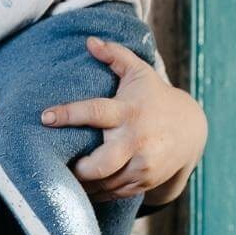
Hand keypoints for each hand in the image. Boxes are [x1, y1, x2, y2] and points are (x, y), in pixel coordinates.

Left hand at [43, 36, 207, 202]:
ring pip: (106, 183)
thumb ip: (115, 55)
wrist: (190, 130)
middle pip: (102, 163)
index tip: (45, 117)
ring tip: (61, 178)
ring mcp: (142, 164)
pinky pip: (114, 193)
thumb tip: (89, 41)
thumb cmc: (154, 97)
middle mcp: (135, 140)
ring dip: (83, 184)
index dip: (69, 114)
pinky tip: (81, 187)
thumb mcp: (139, 72)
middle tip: (60, 165)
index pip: (95, 112)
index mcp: (128, 112)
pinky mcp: (144, 181)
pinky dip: (96, 192)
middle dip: (79, 169)